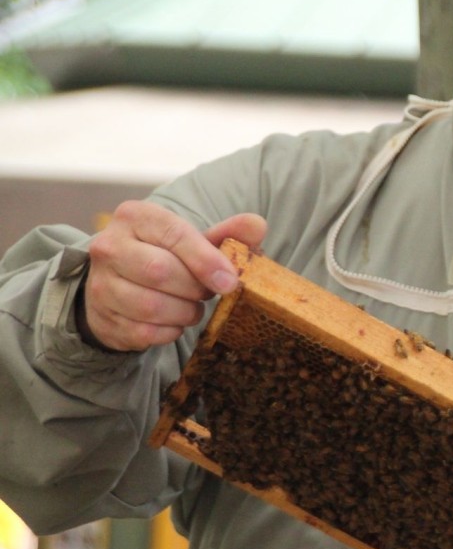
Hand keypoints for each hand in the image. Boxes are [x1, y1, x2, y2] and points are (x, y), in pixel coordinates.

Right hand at [79, 200, 266, 351]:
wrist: (120, 283)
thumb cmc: (166, 255)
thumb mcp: (195, 240)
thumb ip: (227, 234)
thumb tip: (257, 226)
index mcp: (135, 216)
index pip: (175, 235)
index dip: (206, 260)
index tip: (230, 281)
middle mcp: (109, 246)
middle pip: (160, 271)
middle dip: (195, 288)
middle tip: (208, 293)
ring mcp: (99, 283)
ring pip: (151, 306)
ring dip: (184, 312)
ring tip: (193, 307)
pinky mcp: (101, 317)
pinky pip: (144, 332)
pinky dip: (169, 332)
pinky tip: (175, 322)